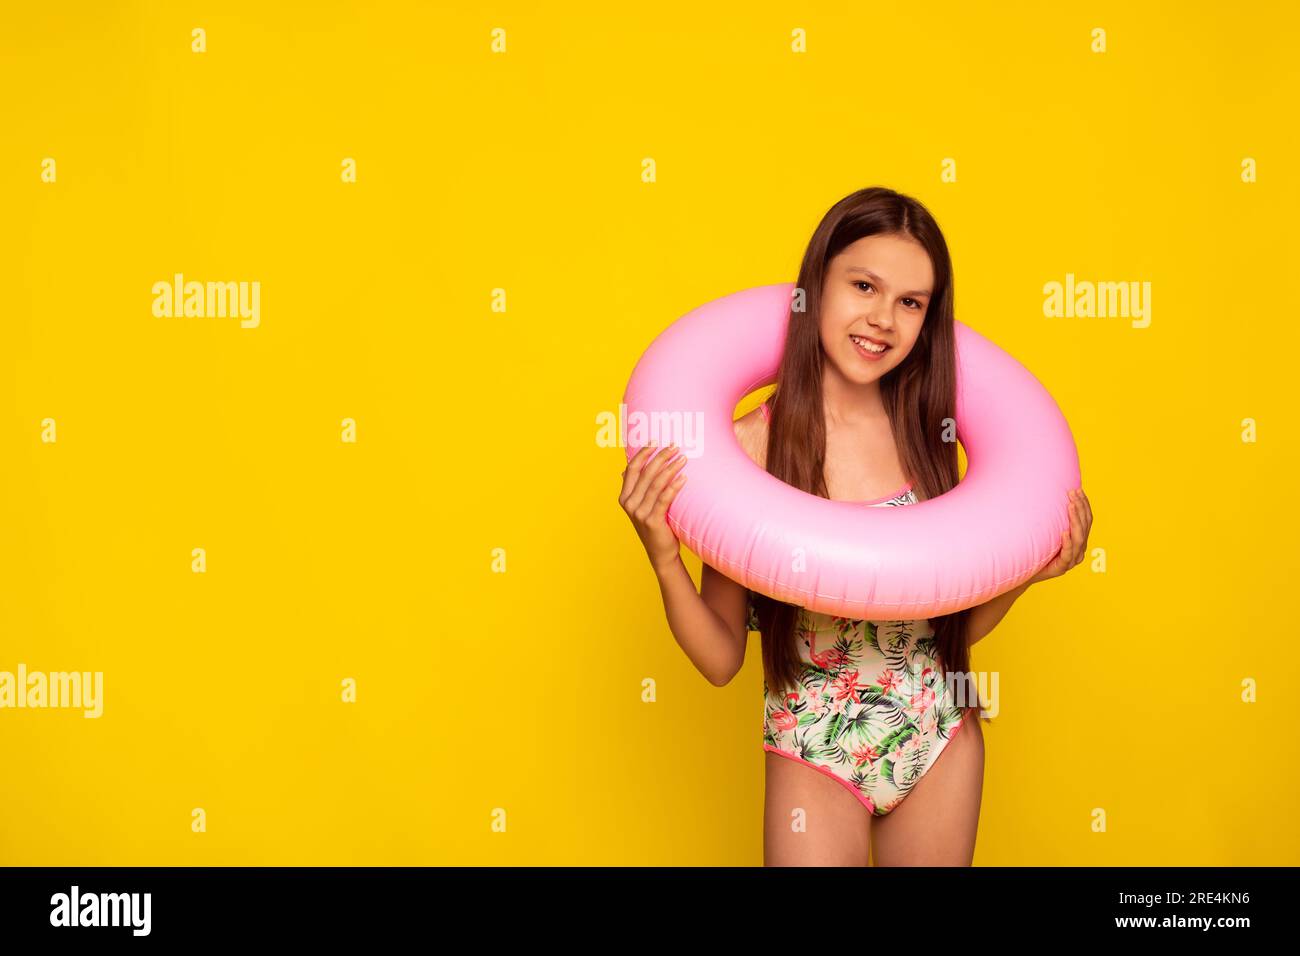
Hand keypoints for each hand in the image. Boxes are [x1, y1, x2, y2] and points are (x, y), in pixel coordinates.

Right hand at [619, 441, 689, 572]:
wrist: (660, 553)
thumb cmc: (655, 525)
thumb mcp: (641, 506)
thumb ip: (635, 489)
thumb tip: (625, 469)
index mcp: (624, 497)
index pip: (631, 469)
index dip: (642, 453)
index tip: (655, 441)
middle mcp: (629, 504)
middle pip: (645, 473)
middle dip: (660, 456)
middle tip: (675, 446)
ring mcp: (639, 513)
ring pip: (656, 483)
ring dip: (671, 468)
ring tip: (683, 458)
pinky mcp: (652, 521)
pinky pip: (664, 498)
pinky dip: (674, 486)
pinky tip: (684, 478)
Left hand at [1027, 487, 1092, 584]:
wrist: (1027, 571)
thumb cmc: (1038, 549)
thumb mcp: (1047, 531)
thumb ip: (1053, 518)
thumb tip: (1048, 493)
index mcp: (1079, 540)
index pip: (1086, 519)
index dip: (1084, 504)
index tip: (1078, 490)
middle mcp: (1079, 549)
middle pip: (1084, 526)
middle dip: (1080, 507)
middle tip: (1073, 493)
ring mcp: (1072, 559)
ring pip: (1079, 538)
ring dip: (1075, 520)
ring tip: (1071, 506)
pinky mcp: (1062, 568)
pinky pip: (1067, 553)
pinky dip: (1067, 542)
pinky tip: (1064, 532)